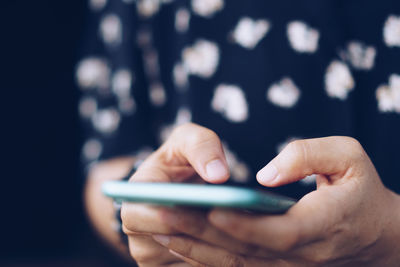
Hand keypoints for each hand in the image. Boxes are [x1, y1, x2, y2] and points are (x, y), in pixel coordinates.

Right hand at [121, 123, 231, 265]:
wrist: (177, 184)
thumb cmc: (181, 160)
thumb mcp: (188, 141)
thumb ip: (202, 147)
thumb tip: (218, 175)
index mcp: (133, 200)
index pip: (141, 215)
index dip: (174, 214)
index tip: (209, 209)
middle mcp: (136, 233)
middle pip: (170, 243)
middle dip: (207, 232)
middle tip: (243, 221)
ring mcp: (151, 256)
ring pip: (188, 260)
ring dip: (219, 247)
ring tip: (247, 230)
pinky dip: (222, 257)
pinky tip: (243, 242)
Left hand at [152, 137, 399, 265]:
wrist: (377, 232)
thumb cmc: (361, 188)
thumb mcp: (349, 157)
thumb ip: (307, 157)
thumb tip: (265, 176)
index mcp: (321, 224)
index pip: (276, 233)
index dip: (242, 224)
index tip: (209, 209)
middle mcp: (301, 253)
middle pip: (245, 250)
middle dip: (200, 234)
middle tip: (161, 214)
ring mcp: (287, 265)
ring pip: (235, 263)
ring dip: (195, 248)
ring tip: (159, 228)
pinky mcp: (277, 265)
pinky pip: (237, 264)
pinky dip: (206, 256)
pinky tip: (179, 242)